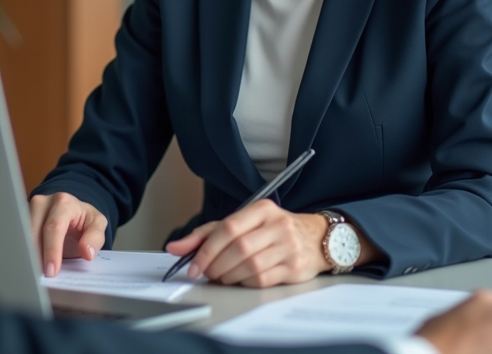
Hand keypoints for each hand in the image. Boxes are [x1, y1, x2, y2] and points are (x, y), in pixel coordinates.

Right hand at [27, 192, 107, 277]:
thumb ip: (95, 238)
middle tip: (40, 277)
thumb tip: (87, 252)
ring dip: (28, 256)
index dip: (52, 250)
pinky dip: (23, 253)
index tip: (52, 271)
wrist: (73, 212)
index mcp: (63, 202)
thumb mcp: (97, 225)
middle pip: (33, 232)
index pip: (54, 227)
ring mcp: (28, 209)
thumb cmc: (83, 219)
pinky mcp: (20, 219)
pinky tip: (28, 266)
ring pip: (22, 236)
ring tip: (34, 274)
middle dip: (36, 257)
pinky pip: (18, 238)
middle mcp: (43, 202)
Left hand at [163, 199, 327, 287]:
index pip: (228, 228)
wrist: (316, 239)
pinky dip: (245, 283)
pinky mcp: (295, 267)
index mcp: (262, 209)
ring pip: (249, 266)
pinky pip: (262, 279)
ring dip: (229, 276)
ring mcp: (288, 246)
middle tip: (207, 273)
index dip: (206, 249)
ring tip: (223, 276)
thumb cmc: (273, 231)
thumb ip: (207, 234)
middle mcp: (277, 225)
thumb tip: (174, 247)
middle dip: (216, 265)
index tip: (193, 266)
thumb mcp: (243, 223)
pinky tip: (241, 280)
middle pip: (237, 249)